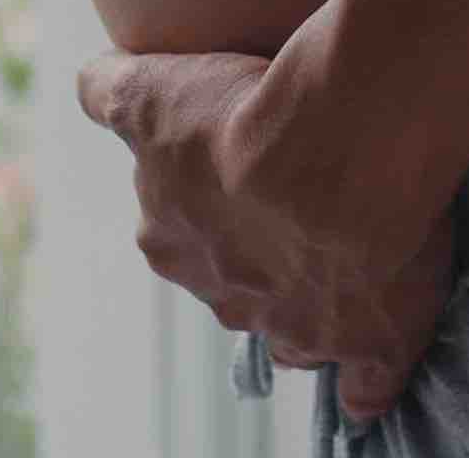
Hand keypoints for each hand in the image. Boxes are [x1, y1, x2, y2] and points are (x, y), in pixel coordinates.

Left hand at [76, 8, 456, 424]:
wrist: (330, 152)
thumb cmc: (243, 114)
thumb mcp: (154, 92)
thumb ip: (113, 93)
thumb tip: (93, 83)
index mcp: (172, 241)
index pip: (184, 239)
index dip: (219, 210)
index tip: (251, 176)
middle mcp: (227, 295)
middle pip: (239, 286)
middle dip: (266, 258)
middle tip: (307, 202)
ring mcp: (299, 328)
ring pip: (297, 330)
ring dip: (319, 299)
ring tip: (357, 253)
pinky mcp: (371, 342)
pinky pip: (367, 385)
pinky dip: (369, 378)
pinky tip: (375, 362)